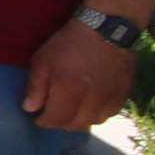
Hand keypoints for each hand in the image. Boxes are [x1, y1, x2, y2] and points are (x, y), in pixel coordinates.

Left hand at [23, 21, 140, 131]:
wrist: (108, 29)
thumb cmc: (70, 42)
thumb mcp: (43, 59)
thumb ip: (36, 86)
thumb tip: (30, 108)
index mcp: (69, 91)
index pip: (56, 119)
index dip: (45, 122)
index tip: (39, 118)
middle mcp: (91, 100)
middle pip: (75, 124)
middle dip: (61, 122)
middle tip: (54, 114)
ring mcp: (110, 98)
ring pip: (94, 122)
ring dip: (80, 120)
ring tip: (72, 112)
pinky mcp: (124, 94)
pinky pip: (110, 114)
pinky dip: (98, 114)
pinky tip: (91, 106)